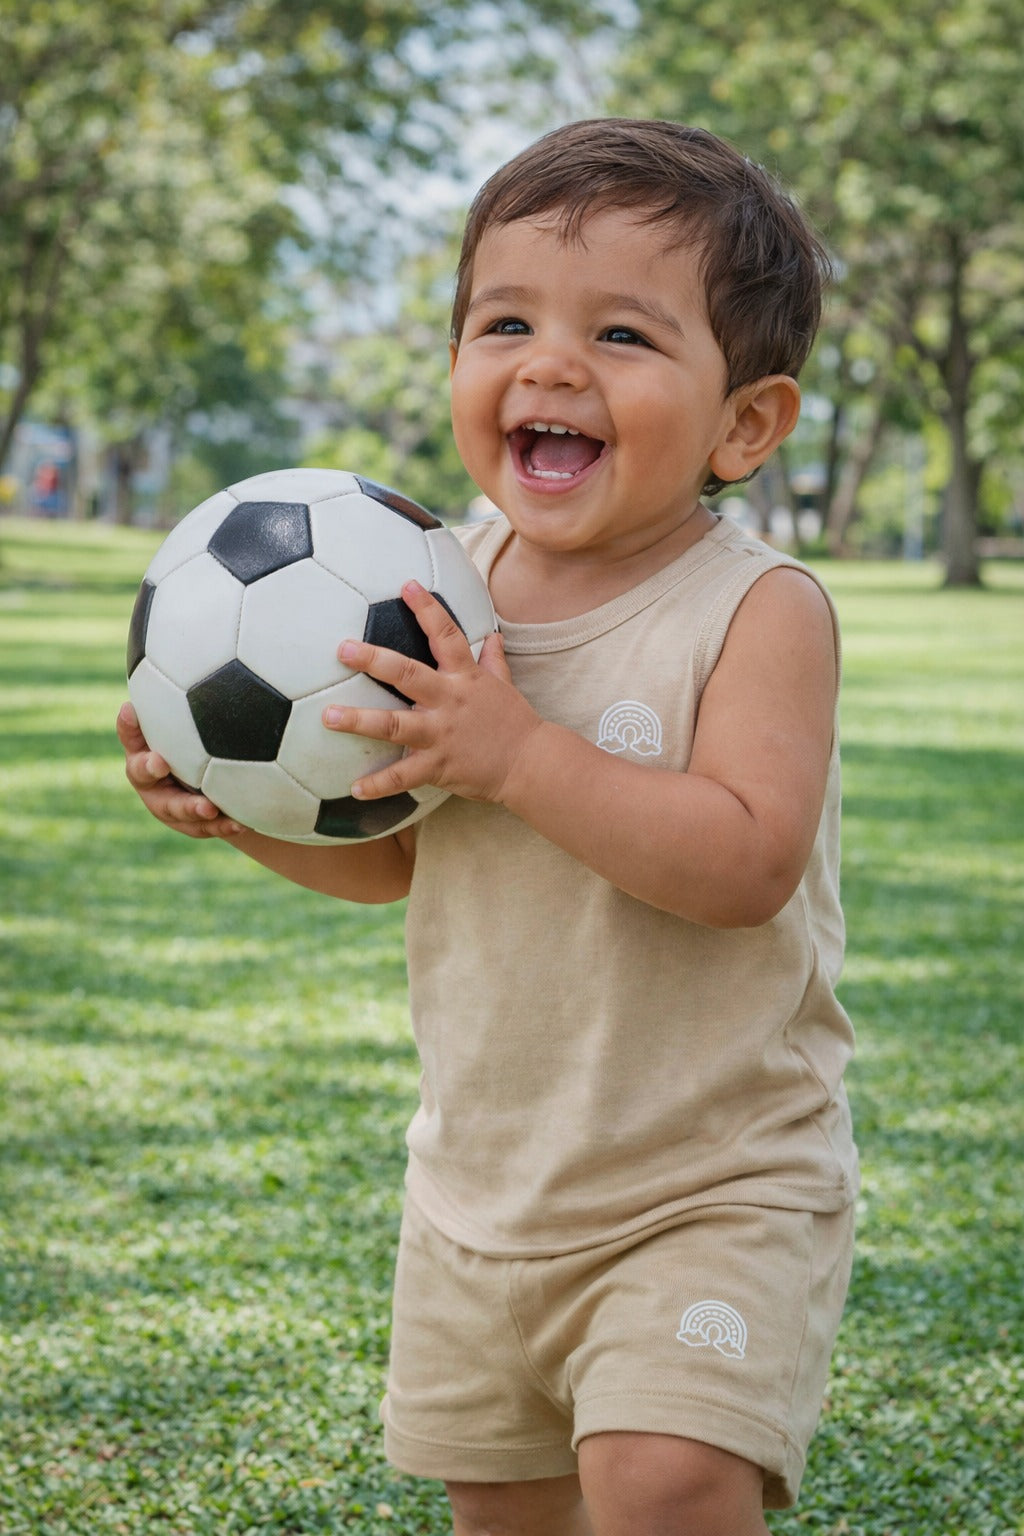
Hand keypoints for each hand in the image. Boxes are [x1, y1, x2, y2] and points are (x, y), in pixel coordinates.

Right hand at [117, 702, 242, 838]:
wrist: (213, 781)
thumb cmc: (198, 737)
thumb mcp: (190, 713)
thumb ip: (190, 689)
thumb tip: (193, 652)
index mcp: (143, 746)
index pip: (130, 732)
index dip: (127, 724)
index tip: (130, 710)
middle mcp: (148, 775)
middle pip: (141, 774)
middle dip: (148, 768)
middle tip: (159, 763)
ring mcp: (166, 803)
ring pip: (173, 808)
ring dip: (190, 807)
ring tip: (208, 807)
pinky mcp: (189, 824)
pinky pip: (204, 827)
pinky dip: (222, 824)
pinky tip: (241, 822)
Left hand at [323, 580, 541, 804]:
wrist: (532, 763)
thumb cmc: (516, 723)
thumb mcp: (505, 685)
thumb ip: (494, 660)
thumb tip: (493, 635)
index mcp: (464, 677)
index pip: (446, 635)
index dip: (427, 609)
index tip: (407, 586)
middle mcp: (449, 701)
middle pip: (408, 675)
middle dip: (374, 661)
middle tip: (343, 650)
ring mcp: (442, 734)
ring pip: (394, 726)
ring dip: (359, 721)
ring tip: (329, 717)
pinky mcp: (439, 766)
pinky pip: (404, 776)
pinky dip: (379, 784)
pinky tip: (354, 789)